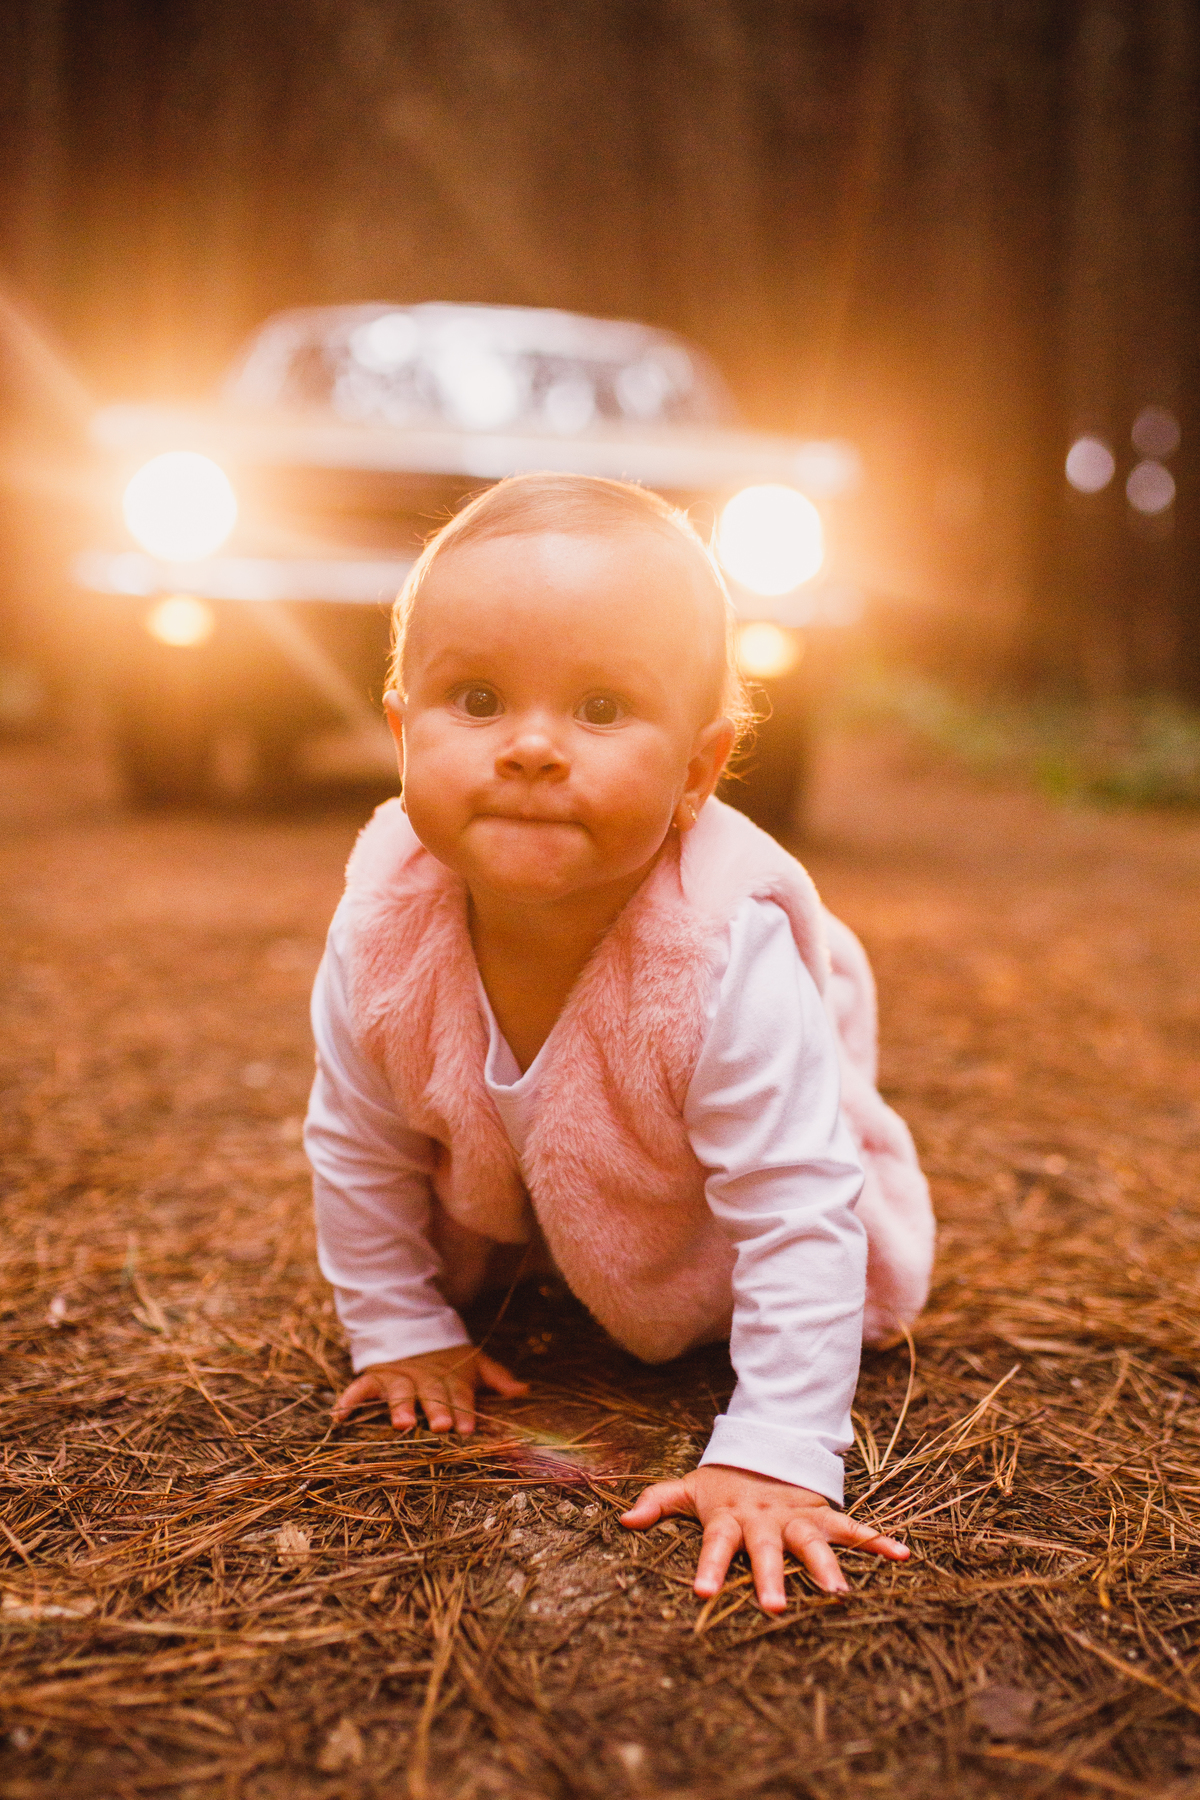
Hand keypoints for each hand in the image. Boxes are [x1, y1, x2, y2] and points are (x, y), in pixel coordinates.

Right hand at [331, 1346, 527, 1433]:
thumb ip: (498, 1379)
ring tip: (403, 1424)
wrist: (412, 1330)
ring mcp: (399, 1377)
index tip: (468, 1429)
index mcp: (451, 1377)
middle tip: (442, 1427)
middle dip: (437, 1409)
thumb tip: (525, 1391)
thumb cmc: (449, 1361)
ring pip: (399, 1392)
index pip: (460, 1395)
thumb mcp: (475, 1364)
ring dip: (400, 1407)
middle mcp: (425, 1378)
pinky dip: (350, 1400)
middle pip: (432, 1394)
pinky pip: (360, 1388)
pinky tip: (340, 1417)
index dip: (464, 1411)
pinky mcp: (375, 1376)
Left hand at [620, 1463, 907, 1613]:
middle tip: (774, 1609)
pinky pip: (852, 1528)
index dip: (708, 1566)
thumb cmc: (722, 1484)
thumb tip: (623, 1519)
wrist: (764, 1447)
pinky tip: (902, 1556)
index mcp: (729, 1516)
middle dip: (771, 1577)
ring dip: (826, 1565)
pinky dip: (877, 1541)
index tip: (701, 1593)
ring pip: (813, 1540)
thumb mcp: (687, 1488)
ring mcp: (795, 1515)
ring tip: (839, 1594)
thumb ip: (657, 1502)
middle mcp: (764, 1518)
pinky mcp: (822, 1513)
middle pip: (767, 1549)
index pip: (714, 1543)